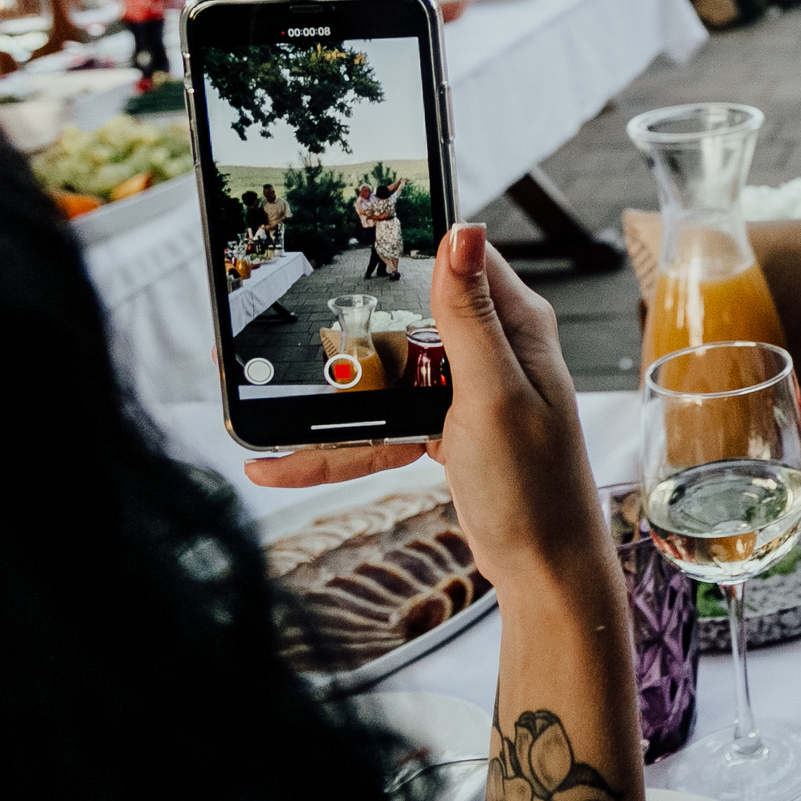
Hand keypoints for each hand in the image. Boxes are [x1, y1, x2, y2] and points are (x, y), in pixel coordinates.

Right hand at [244, 225, 607, 597]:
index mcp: (513, 324)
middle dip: (340, 330)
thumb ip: (469, 317)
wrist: (545, 570)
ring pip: (382, 378)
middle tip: (270, 335)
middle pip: (404, 320)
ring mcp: (464, 392)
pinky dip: (337, 447)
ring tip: (255, 407)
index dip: (399, 247)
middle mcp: (491, 349)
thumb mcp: (493, 393)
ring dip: (325, 397)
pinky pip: (381, 428)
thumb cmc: (536, 486)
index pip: (453, 261)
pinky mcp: (445, 430)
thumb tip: (462, 230)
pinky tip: (281, 464)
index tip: (337, 240)